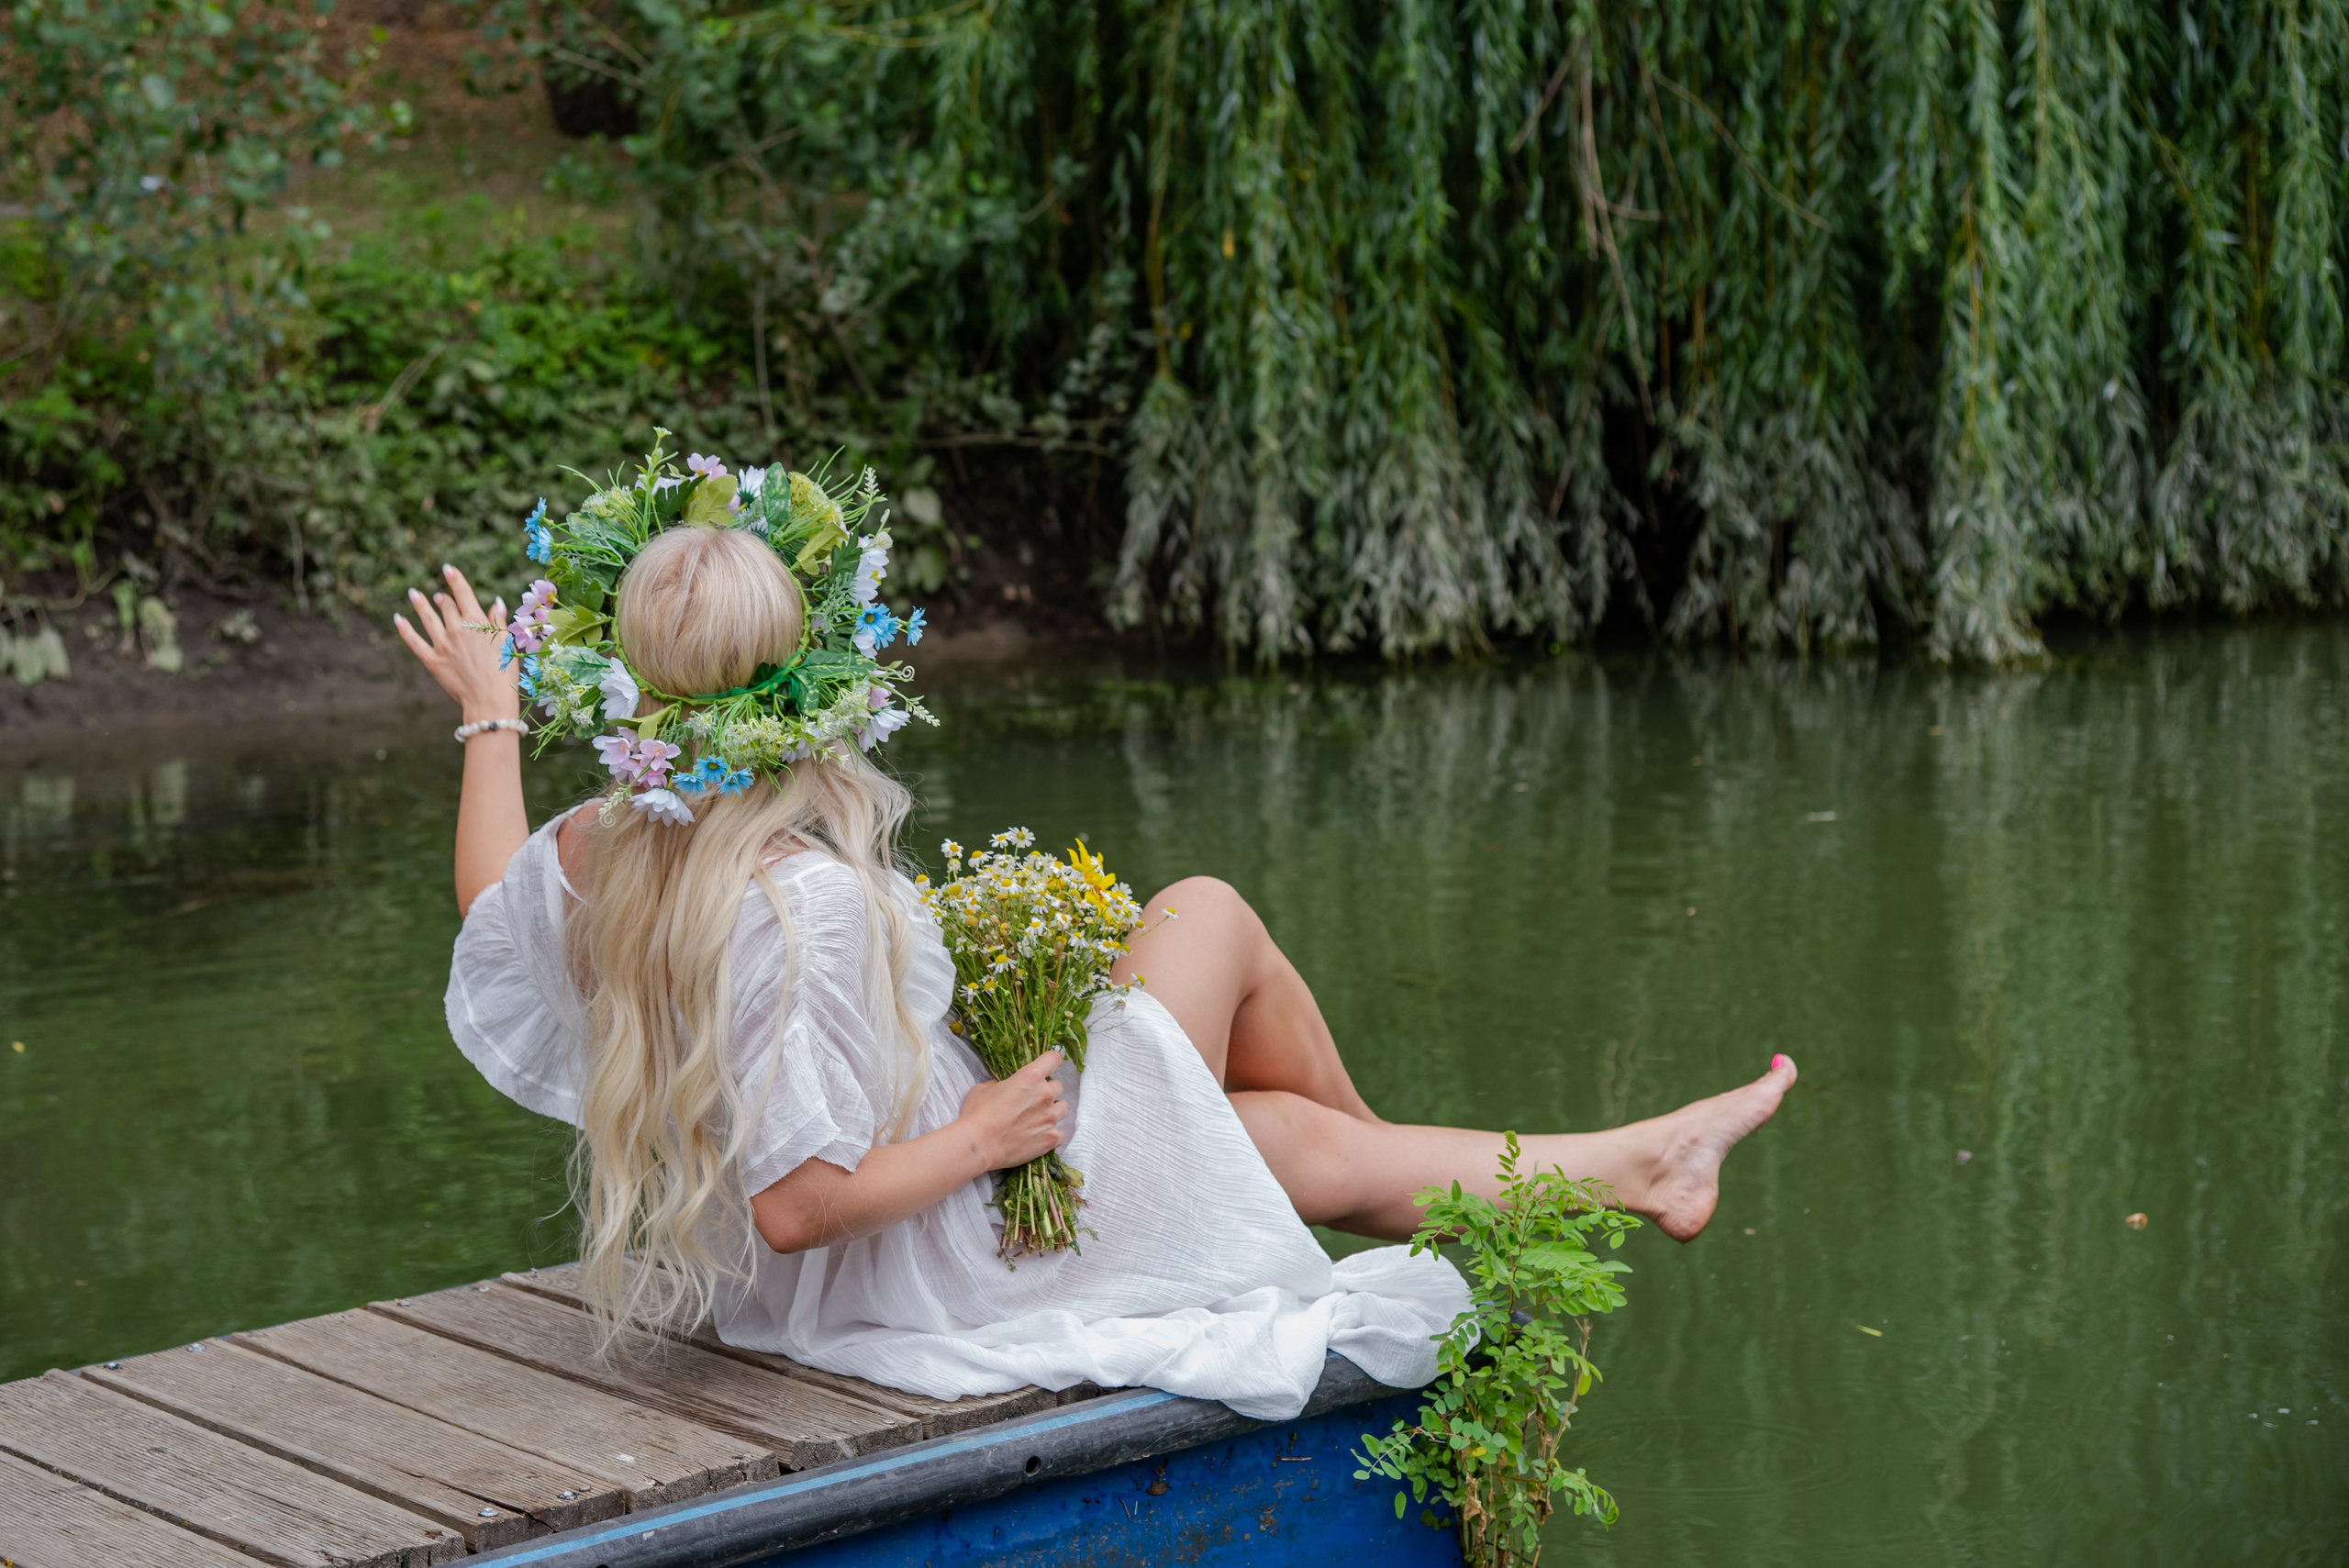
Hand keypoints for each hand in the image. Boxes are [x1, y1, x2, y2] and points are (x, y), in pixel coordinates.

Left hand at [394, 564, 519, 722]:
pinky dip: (405, 629)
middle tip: (440, 596)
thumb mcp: (506, 644)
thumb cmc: (504, 673)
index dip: (455, 579)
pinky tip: (398, 618)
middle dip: (443, 598)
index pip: (463, 593)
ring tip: (414, 593)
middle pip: (446, 606)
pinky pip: (414, 641)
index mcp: (477, 623)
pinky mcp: (432, 661)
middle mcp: (456, 629)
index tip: (447, 568)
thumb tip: (495, 602)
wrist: (490, 701)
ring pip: (428, 618)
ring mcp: (442, 645)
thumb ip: (498, 621)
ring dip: (420, 604)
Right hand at [955, 1050, 1069, 1170]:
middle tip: (1033, 1101)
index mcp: (1030, 1077)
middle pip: (1058, 1086)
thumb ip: (1000, 1084)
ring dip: (1052, 1111)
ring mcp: (1050, 1117)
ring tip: (1037, 1119)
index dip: (1051, 1062)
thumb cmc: (977, 1115)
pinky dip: (1050, 1133)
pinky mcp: (1051, 1138)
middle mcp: (1045, 1094)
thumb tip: (1004, 1087)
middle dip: (1047, 1091)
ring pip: (1063, 1108)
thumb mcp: (984, 1089)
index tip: (1048, 1066)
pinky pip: (1059, 1133)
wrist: (979, 1146)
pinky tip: (1037, 1136)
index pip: (1053, 1059)